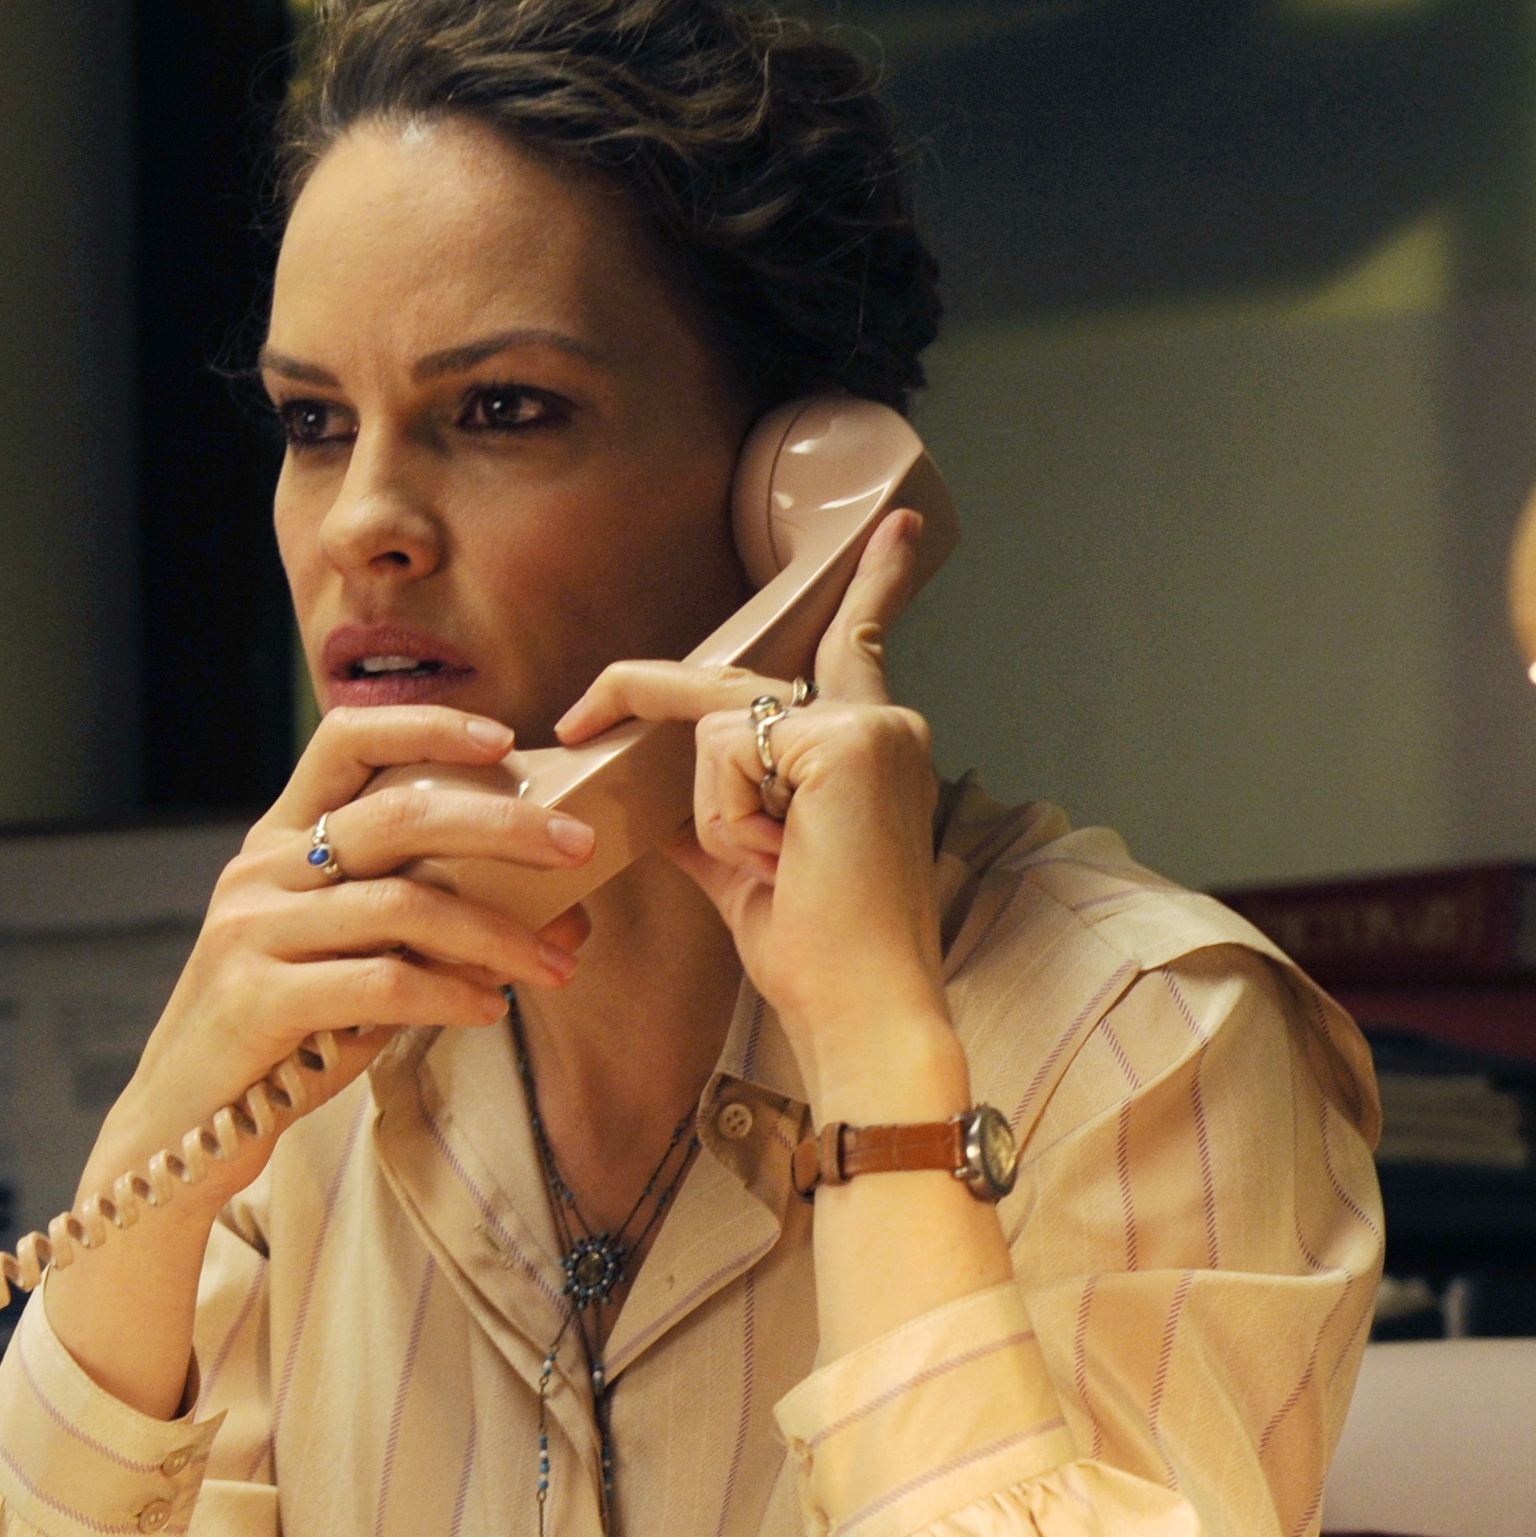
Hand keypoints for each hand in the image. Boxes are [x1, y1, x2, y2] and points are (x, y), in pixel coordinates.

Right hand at [88, 703, 596, 1225]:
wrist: (181, 1131)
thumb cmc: (283, 1041)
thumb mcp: (355, 966)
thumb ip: (434, 928)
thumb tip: (569, 913)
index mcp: (277, 845)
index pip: (344, 743)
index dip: (426, 726)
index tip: (506, 739)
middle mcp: (259, 873)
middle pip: (396, 815)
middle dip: (502, 824)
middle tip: (580, 845)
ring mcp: (251, 932)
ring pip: (402, 903)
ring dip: (498, 933)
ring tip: (557, 963)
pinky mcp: (257, 999)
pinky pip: (380, 981)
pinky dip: (450, 993)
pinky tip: (491, 1010)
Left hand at [556, 508, 956, 1098]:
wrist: (863, 1009)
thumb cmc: (819, 954)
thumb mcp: (747, 873)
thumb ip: (709, 822)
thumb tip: (642, 801)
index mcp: (873, 745)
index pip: (855, 643)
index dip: (871, 583)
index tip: (893, 527)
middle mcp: (881, 720)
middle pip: (730, 692)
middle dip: (659, 719)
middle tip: (657, 778)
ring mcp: (865, 724)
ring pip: (716, 733)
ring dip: (720, 818)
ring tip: (781, 870)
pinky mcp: (842, 740)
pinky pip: (722, 758)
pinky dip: (729, 822)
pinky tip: (785, 860)